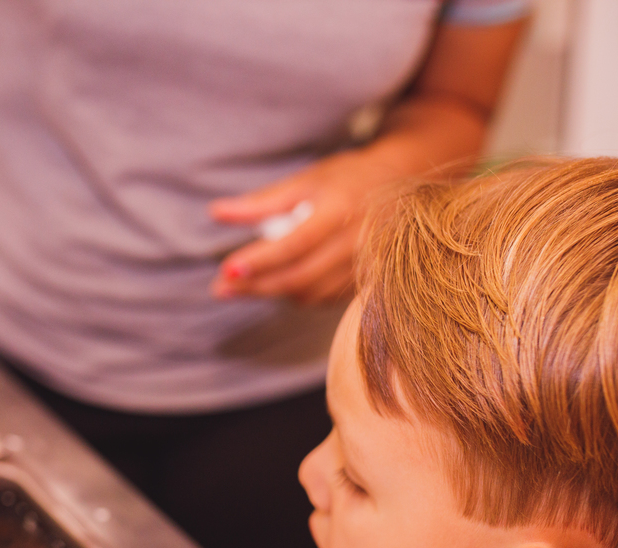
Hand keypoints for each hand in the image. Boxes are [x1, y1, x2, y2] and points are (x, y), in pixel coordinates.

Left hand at [208, 142, 413, 303]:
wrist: (401, 186)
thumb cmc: (346, 179)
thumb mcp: (305, 181)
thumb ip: (262, 202)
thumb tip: (217, 213)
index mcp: (340, 211)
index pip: (295, 244)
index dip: (261, 261)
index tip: (227, 269)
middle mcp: (356, 243)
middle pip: (299, 277)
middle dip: (256, 286)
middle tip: (220, 288)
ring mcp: (364, 267)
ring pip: (310, 294)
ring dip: (272, 293)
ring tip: (241, 286)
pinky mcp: (365, 283)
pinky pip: (322, 298)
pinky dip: (295, 294)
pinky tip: (275, 284)